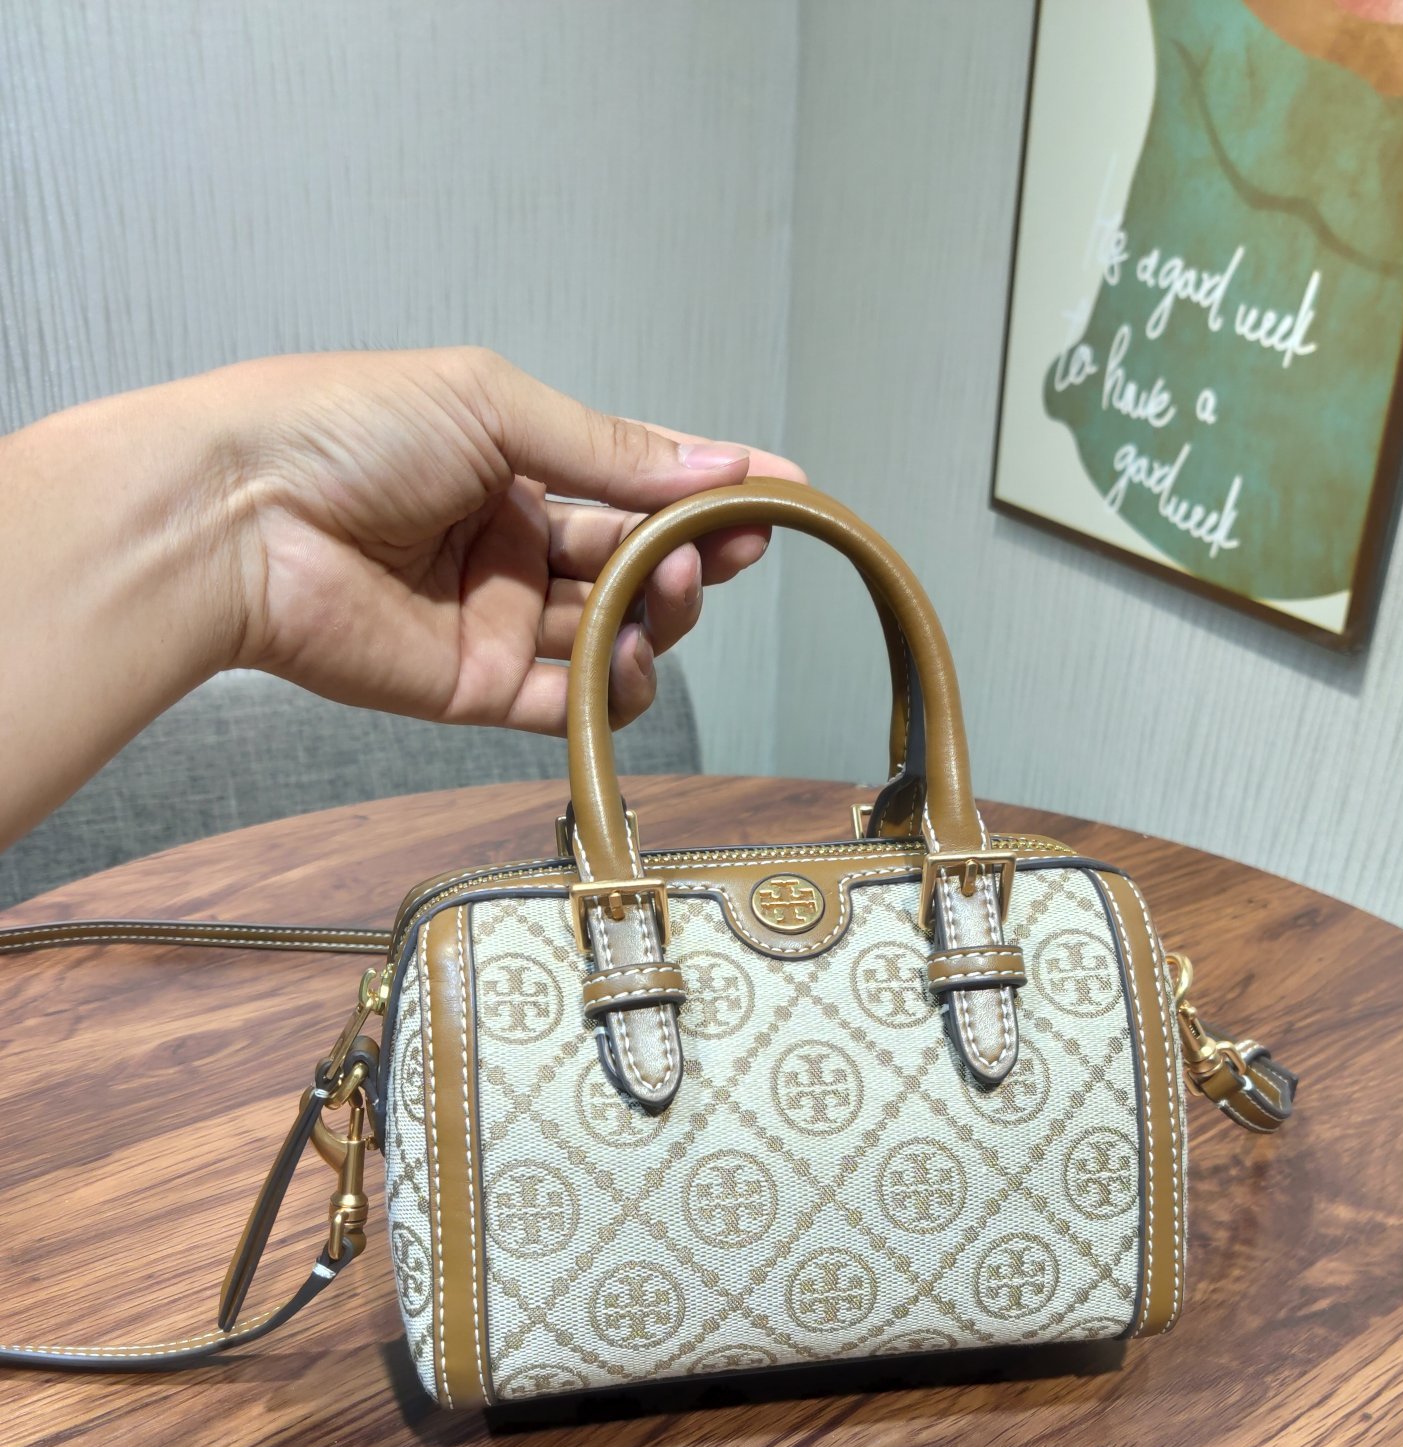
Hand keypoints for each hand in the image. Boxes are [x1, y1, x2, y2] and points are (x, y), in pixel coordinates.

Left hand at [202, 347, 804, 731]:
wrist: (241, 516)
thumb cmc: (340, 429)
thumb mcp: (494, 406)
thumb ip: (611, 449)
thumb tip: (719, 467)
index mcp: (509, 462)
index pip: (632, 484)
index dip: (704, 495)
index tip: (779, 499)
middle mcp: (508, 543)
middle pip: (633, 565)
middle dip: (689, 558)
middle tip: (722, 551)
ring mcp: (495, 620)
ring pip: (612, 636)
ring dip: (655, 619)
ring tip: (662, 593)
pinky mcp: (474, 689)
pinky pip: (567, 702)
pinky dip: (610, 690)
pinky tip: (625, 660)